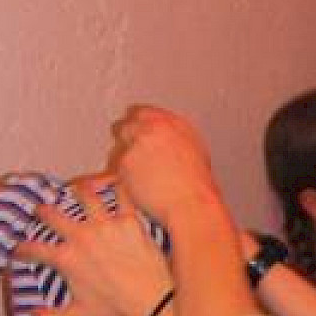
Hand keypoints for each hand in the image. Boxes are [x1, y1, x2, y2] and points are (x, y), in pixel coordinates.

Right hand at [15, 176, 172, 315]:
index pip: (34, 249)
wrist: (153, 302)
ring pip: (86, 197)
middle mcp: (81, 237)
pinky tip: (119, 182)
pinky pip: (123, 197)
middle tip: (41, 209)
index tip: (19, 249)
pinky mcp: (130, 221)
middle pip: (54, 216)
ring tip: (78, 188)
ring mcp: (105, 225)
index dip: (23, 249)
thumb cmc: (117, 311)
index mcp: (65, 259)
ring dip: (80, 192)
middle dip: (43, 212)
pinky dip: (120, 189)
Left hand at [109, 105, 219, 227]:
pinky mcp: (125, 160)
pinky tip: (140, 187)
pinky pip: (118, 168)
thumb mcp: (195, 152)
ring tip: (143, 179)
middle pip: (127, 125)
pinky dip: (124, 177)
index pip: (145, 113)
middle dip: (128, 139)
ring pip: (120, 147)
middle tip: (135, 157)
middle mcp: (154, 127)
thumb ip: (174, 141)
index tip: (139, 135)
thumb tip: (164, 144)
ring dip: (127, 160)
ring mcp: (137, 142)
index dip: (140, 126)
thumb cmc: (197, 186)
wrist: (190, 203)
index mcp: (173, 122)